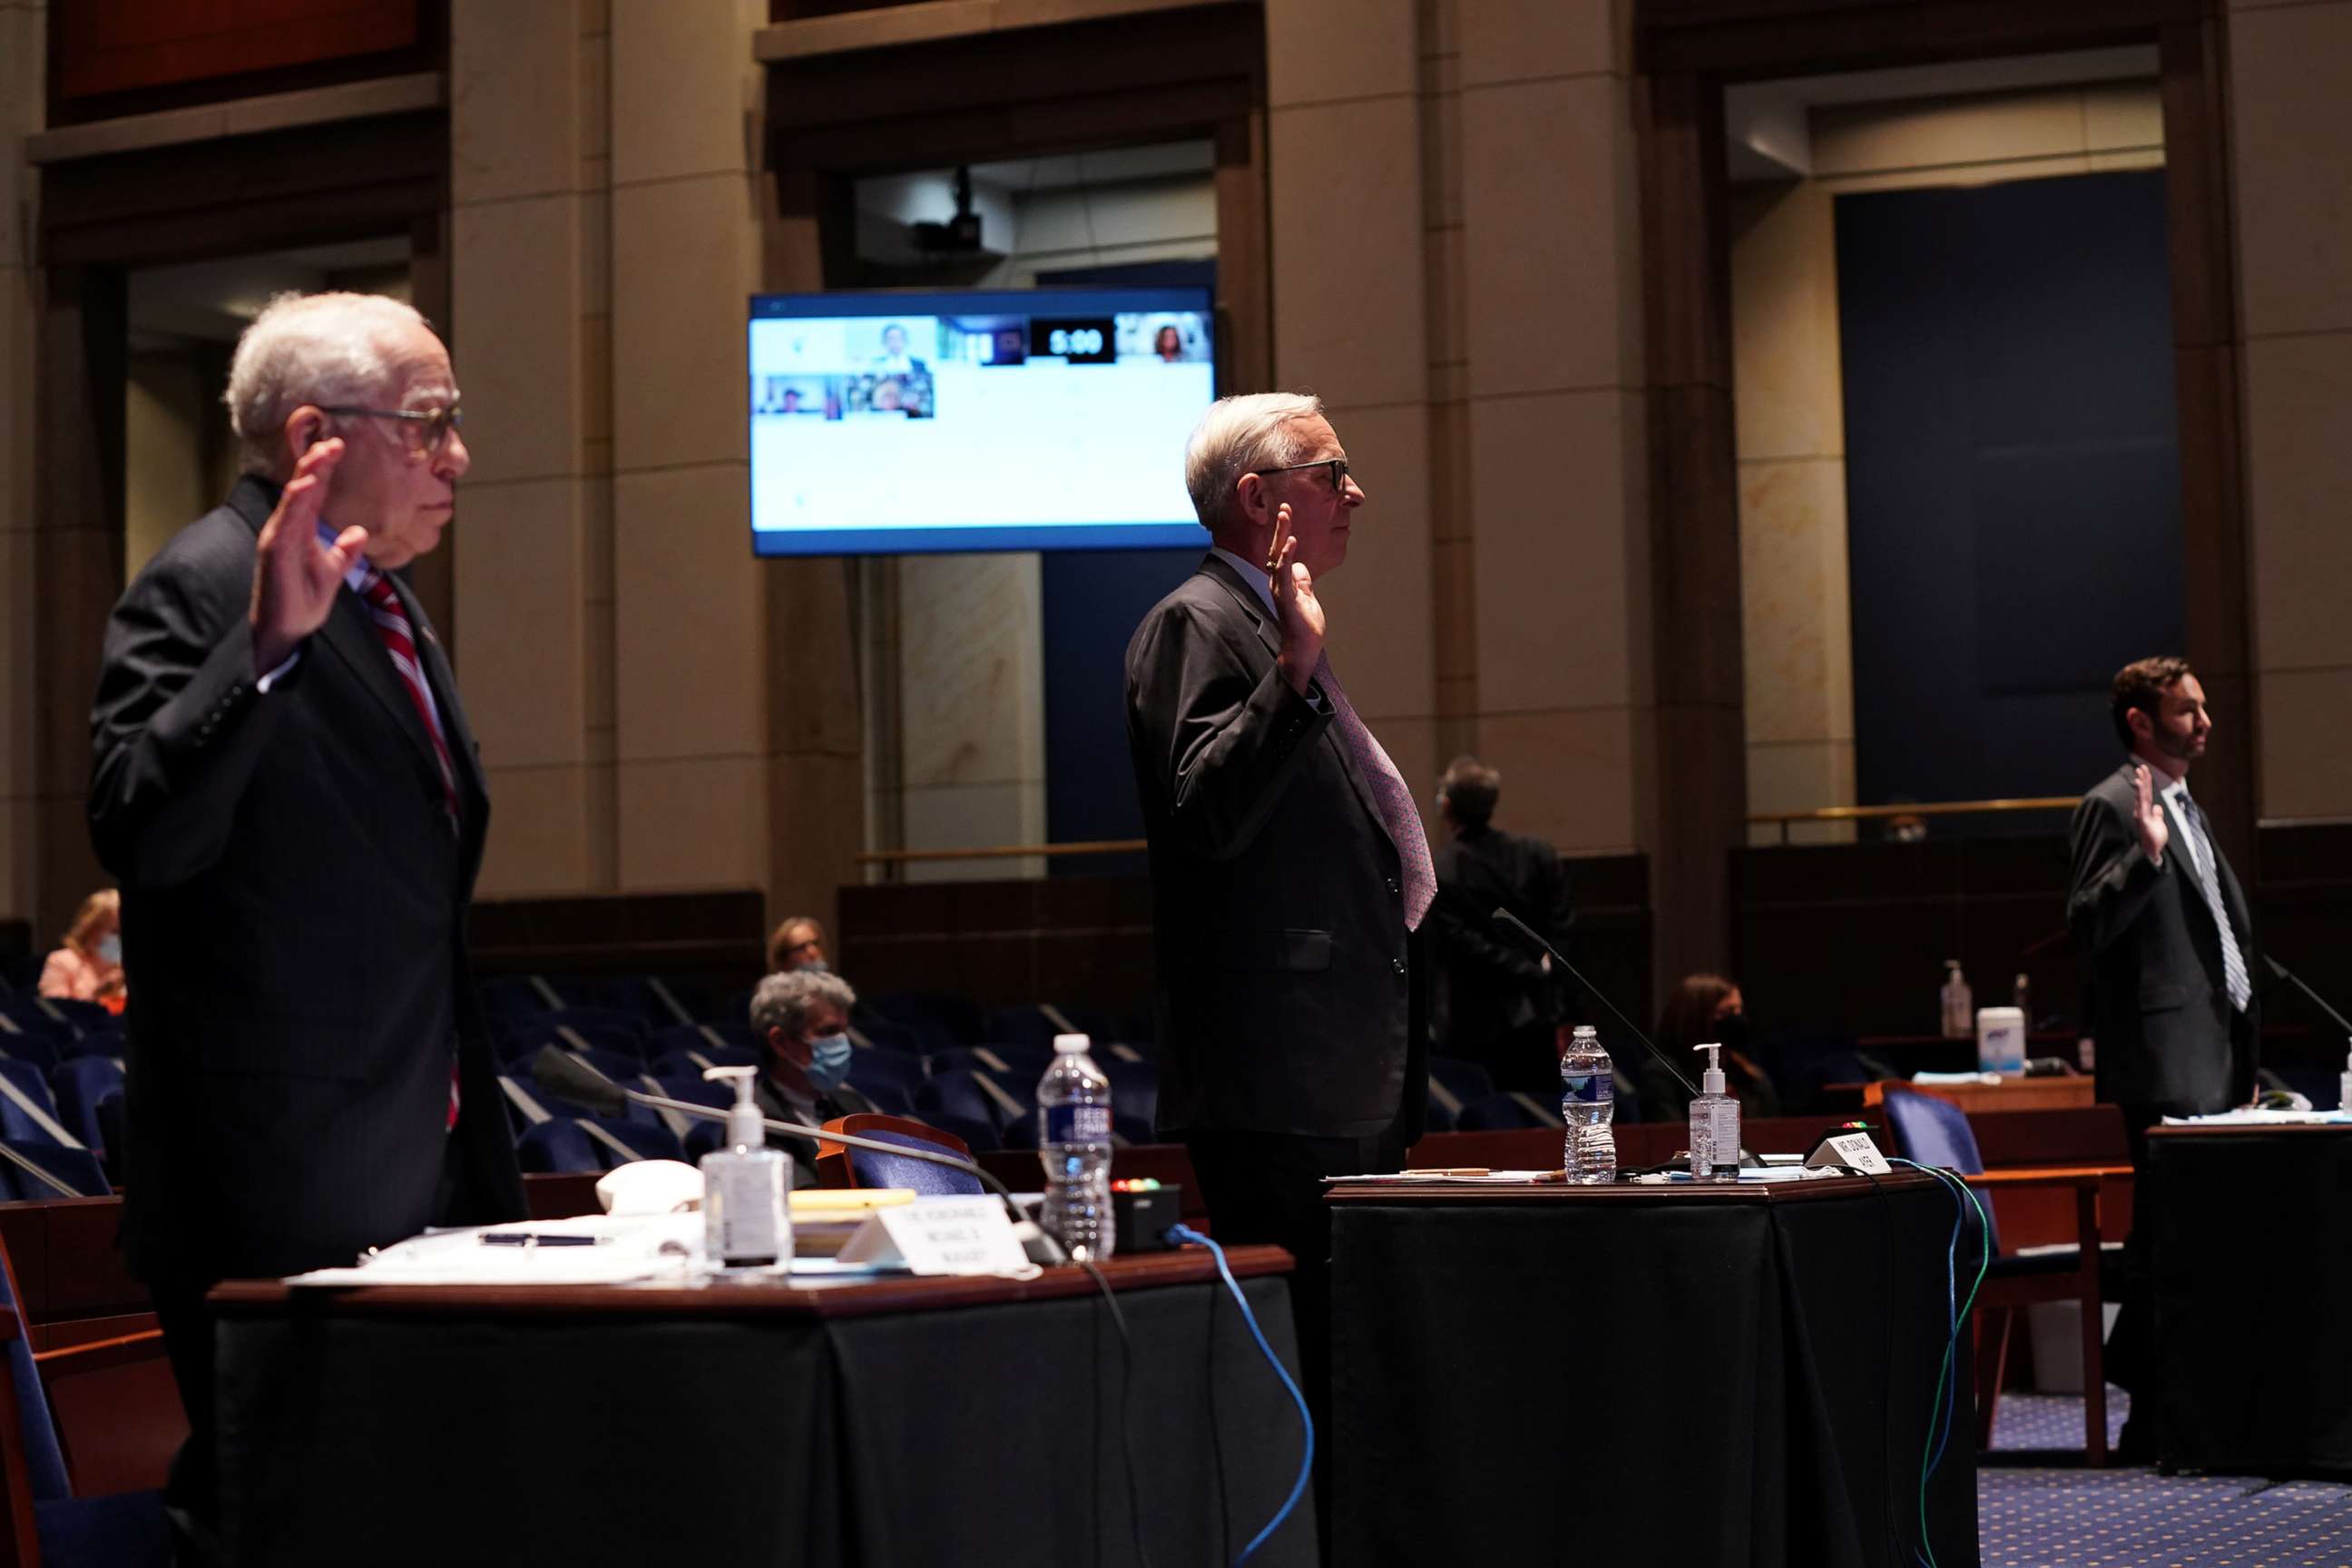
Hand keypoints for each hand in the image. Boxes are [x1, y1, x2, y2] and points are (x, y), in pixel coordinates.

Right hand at [249, 438, 368, 670]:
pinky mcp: (273, 553)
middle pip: (301, 489)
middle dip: (315, 464)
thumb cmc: (301, 601)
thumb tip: (358, 532)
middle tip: (333, 442)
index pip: (313, 492)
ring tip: (319, 458)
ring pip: (292, 501)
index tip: (337, 445)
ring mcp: (278, 539)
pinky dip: (293, 504)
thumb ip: (345, 552)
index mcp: (301, 529)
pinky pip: (284, 524)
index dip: (323, 469)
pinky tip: (302, 487)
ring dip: (305, 478)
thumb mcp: (332, 572)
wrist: (287, 631)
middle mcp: (287, 529)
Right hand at [1267, 506, 1324, 693]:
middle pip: (1276, 549)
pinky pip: (1284, 573)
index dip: (1284, 532)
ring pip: (1277, 557)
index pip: (1282, 551)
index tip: (1286, 512)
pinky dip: (1286, 557)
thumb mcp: (1307, 597)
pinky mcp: (1285, 597)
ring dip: (1281, 535)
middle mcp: (1278, 583)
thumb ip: (1303, 582)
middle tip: (1284, 506)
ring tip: (1284, 516)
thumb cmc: (1305, 626)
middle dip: (1281, 527)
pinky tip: (1291, 542)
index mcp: (1284, 581)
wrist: (1303, 649)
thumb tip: (1301, 567)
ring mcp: (1280, 589)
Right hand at [2131, 763, 2168, 864]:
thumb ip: (2157, 815)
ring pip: (2142, 796)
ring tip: (2139, 773)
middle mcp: (2142, 812)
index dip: (2146, 782)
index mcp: (2146, 811)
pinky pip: (2142, 805)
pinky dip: (2140, 794)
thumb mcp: (2159, 824)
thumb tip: (2158, 807)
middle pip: (2143, 792)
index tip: (2145, 770)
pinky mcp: (2143, 820)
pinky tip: (2139, 786)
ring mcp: (2142, 815)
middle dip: (2143, 779)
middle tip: (2141, 766)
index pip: (2146, 794)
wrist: (2152, 853)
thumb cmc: (2155, 840)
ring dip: (2141, 784)